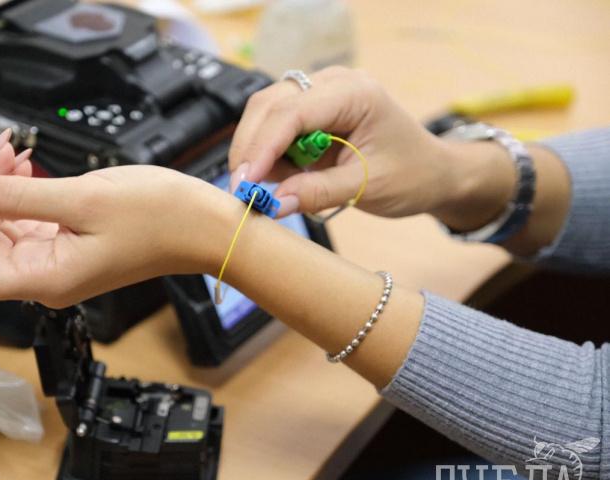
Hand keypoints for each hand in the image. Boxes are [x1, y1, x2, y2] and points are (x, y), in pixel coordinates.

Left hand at [0, 125, 230, 307]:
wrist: (204, 226)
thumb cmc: (159, 218)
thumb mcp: (82, 198)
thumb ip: (15, 196)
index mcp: (44, 278)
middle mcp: (43, 276)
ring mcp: (54, 259)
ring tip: (2, 144)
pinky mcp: (66, 241)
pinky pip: (22, 218)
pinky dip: (14, 189)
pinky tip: (21, 161)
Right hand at [228, 66, 491, 219]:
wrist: (433, 173)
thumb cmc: (411, 175)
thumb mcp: (367, 187)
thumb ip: (318, 192)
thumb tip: (273, 202)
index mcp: (354, 93)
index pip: (292, 112)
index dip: (262, 147)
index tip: (245, 182)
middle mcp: (333, 84)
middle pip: (270, 105)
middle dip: (250, 148)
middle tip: (241, 190)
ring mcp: (321, 94)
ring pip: (266, 113)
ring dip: (257, 152)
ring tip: (269, 188)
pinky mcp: (313, 112)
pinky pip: (276, 127)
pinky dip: (269, 155)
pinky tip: (281, 179)